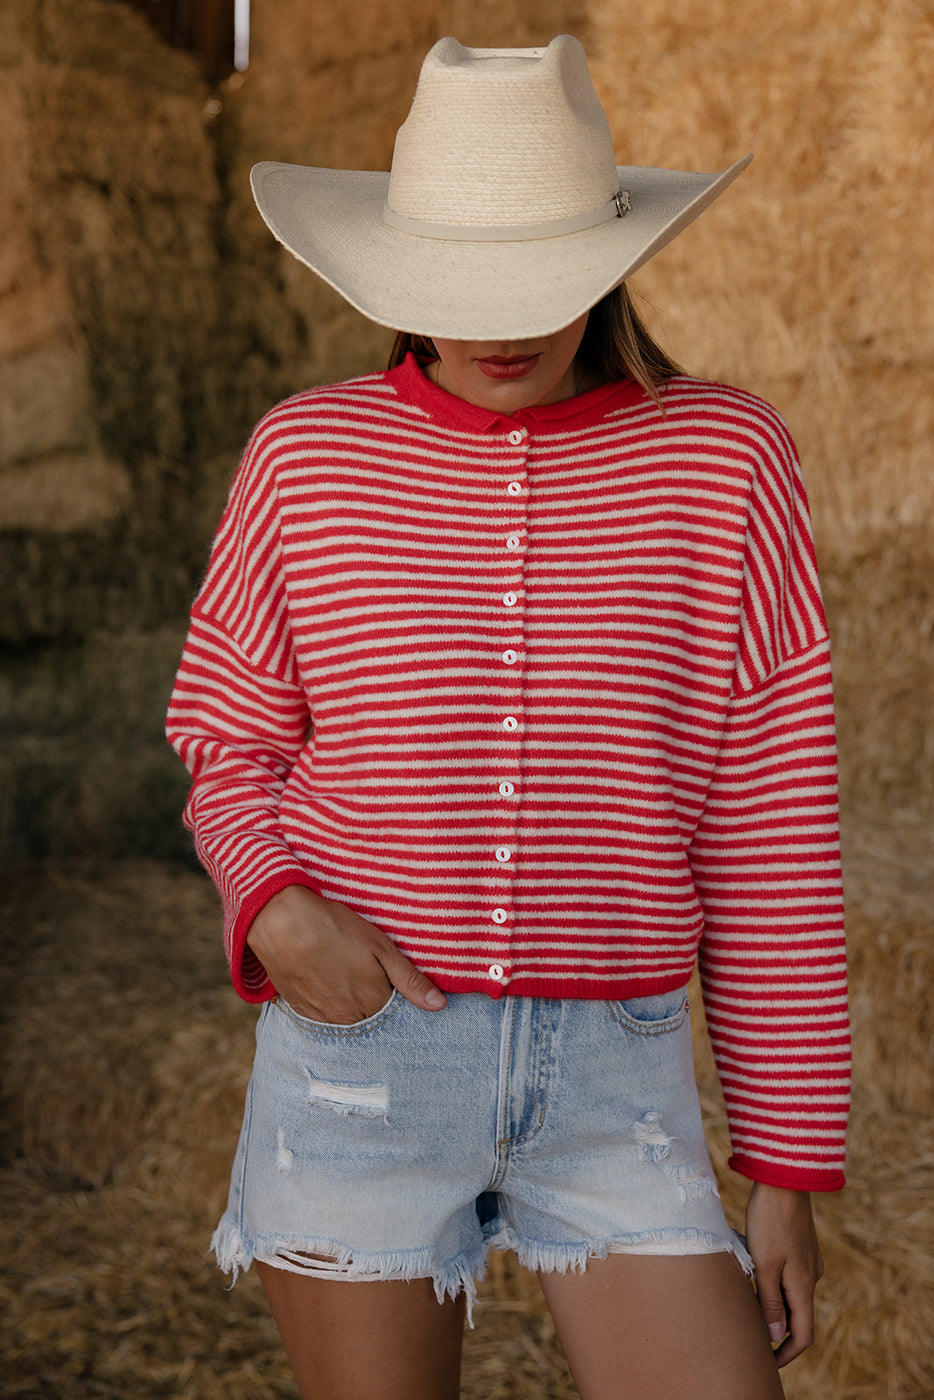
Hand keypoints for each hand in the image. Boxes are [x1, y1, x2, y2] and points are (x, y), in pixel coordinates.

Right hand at [246, 885, 446, 1023]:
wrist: (282, 922)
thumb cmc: (335, 928)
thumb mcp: (381, 947)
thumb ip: (410, 979)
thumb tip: (439, 1005)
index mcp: (373, 1002)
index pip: (394, 1012)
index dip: (394, 994)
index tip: (388, 978)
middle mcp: (348, 1017)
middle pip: (370, 1018)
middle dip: (373, 1001)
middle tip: (363, 972)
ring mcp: (322, 1017)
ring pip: (346, 1019)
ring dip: (351, 1004)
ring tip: (344, 974)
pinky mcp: (300, 1010)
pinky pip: (322, 1017)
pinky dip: (328, 1003)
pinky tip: (325, 979)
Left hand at [744, 1182, 824, 1365]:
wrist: (784, 1178)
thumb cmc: (769, 1220)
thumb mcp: (764, 1264)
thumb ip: (770, 1301)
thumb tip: (775, 1337)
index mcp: (804, 1285)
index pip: (803, 1334)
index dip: (787, 1353)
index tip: (767, 1361)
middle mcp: (811, 1276)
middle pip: (797, 1315)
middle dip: (777, 1330)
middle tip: (750, 1334)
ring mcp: (808, 1260)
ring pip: (792, 1293)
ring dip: (773, 1303)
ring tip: (746, 1300)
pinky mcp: (801, 1246)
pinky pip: (789, 1275)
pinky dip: (774, 1283)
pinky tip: (754, 1272)